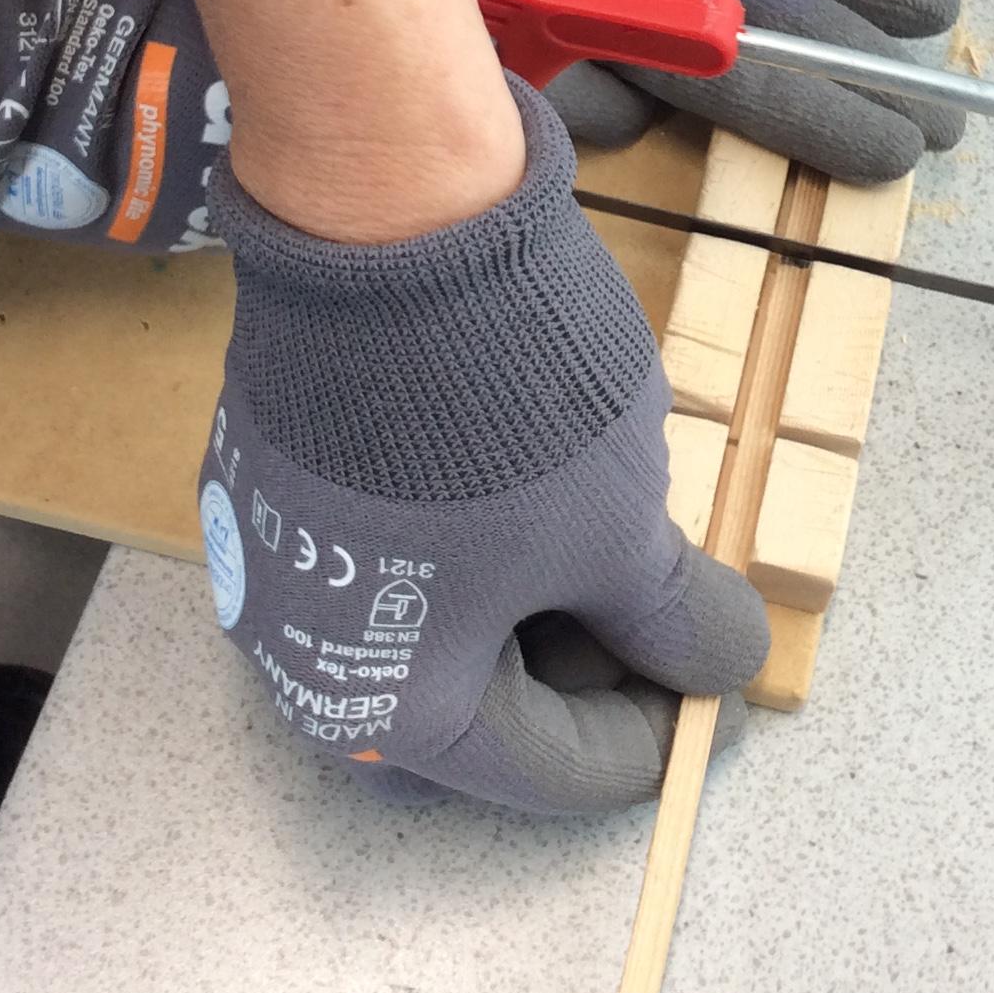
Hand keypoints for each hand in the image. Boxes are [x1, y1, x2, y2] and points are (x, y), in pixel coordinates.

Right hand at [196, 79, 769, 811]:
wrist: (381, 223)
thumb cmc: (502, 408)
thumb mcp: (621, 527)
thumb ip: (672, 620)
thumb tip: (720, 663)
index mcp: (394, 712)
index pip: (551, 768)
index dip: (652, 734)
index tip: (714, 691)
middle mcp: (308, 660)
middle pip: (482, 697)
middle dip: (589, 658)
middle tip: (674, 608)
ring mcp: (278, 561)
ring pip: (434, 614)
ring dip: (532, 591)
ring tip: (616, 532)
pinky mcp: (273, 471)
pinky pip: (390, 540)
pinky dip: (472, 532)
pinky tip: (538, 477)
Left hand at [412, 0, 964, 183]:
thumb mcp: (506, 75)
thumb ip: (588, 107)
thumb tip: (660, 115)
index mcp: (626, 21)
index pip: (757, 85)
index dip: (835, 122)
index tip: (899, 153)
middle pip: (794, 15)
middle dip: (875, 68)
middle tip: (946, 114)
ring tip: (937, 14)